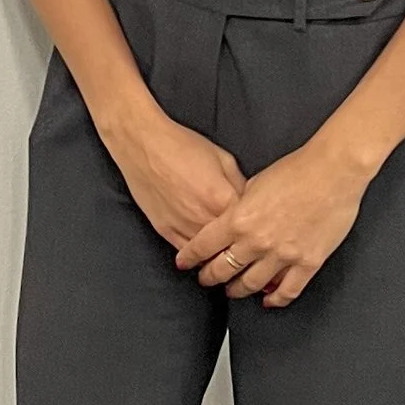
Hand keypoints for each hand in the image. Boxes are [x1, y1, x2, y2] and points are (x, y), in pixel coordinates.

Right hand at [104, 104, 246, 254]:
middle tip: (249, 252)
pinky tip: (204, 256)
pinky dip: (197, 258)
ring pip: (209, 258)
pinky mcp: (165, 231)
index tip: (260, 234)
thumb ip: (241, 185)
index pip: (249, 226)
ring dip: (220, 259)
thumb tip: (250, 203)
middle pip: (231, 247)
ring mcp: (183, 228)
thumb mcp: (223, 159)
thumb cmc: (182, 146)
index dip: (256, 230)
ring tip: (230, 259)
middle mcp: (204, 219)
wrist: (143, 144)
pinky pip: (187, 255)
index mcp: (223, 199)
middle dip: (242, 249)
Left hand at [175, 141, 368, 307]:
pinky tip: (268, 299)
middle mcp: (256, 241)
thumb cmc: (296, 170)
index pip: (203, 246)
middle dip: (209, 277)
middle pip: (222, 270)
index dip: (190, 258)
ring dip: (237, 290)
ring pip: (251, 284)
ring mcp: (282, 255)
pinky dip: (275, 299)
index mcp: (239, 219)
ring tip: (232, 290)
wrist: (333, 171)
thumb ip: (239, 206)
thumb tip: (231, 217)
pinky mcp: (308, 263)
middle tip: (206, 278)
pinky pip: (287, 290)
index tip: (184, 263)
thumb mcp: (254, 183)